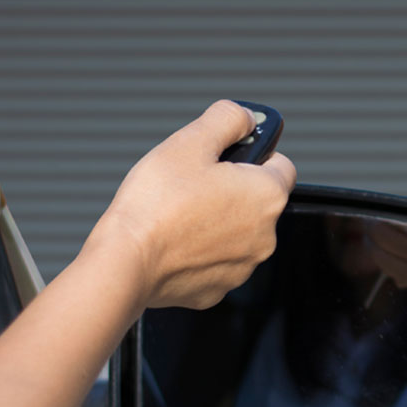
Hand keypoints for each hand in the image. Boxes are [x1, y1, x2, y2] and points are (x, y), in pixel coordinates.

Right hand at [85, 101, 297, 308]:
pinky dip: (199, 251)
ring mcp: (242, 267)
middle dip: (231, 189)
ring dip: (216, 221)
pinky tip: (173, 241)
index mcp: (267, 196)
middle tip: (192, 184)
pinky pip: (214, 261)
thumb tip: (244, 117)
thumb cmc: (156, 203)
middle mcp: (265, 236)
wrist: (125, 261)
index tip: (226, 156)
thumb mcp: (191, 141)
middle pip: (257, 201)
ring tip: (178, 213)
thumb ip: (227, 119)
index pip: (281, 163)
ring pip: (236, 233)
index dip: (253, 153)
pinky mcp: (217, 290)